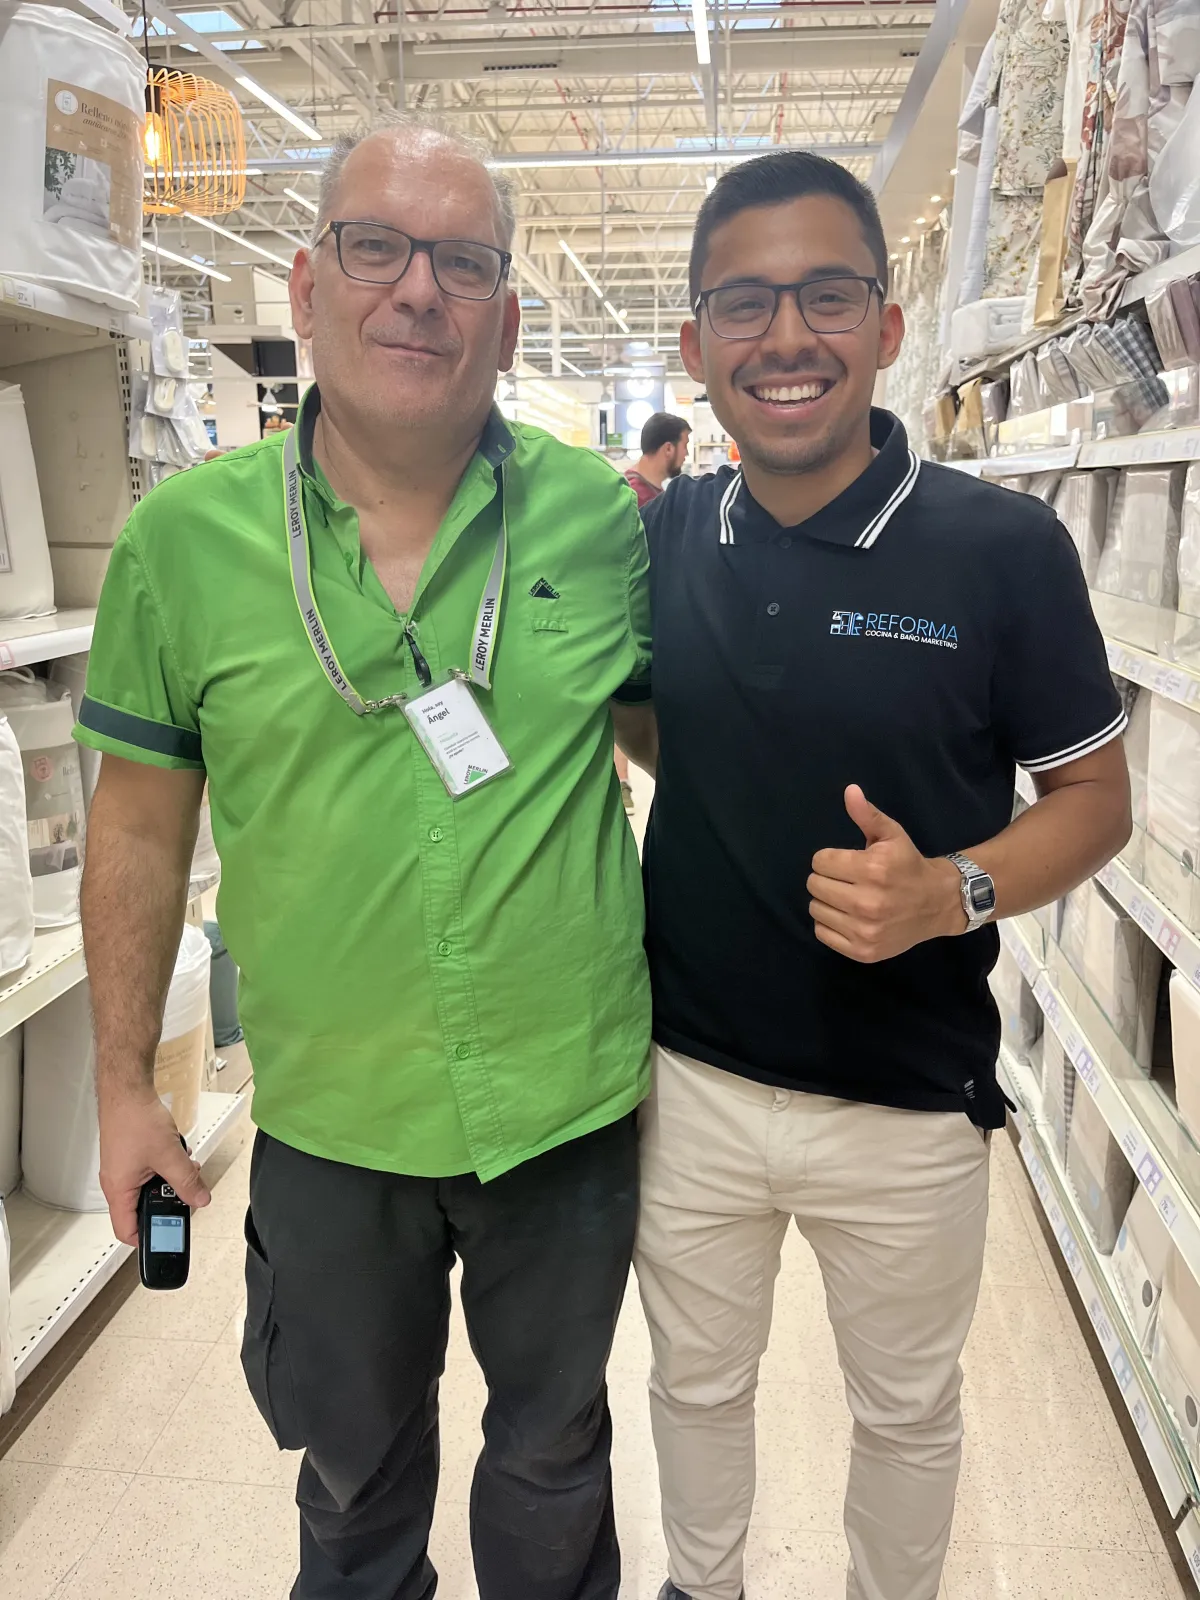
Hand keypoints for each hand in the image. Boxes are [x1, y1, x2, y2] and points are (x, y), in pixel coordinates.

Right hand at [98, 1087, 210, 1245]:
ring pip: (148, 1189)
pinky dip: (166, 1168)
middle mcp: (117, 1183)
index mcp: (119, 1190)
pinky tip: (179, 1158)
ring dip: (170, 1183)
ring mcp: (123, 1169)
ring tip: (187, 1173)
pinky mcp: (130, 1156)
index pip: (127, 1231)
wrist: (127, 1090)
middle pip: (141, 1210)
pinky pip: (149, 1172)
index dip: (147, 1239)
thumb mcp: (169, 1155)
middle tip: (186, 1200)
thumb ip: (187, 1181)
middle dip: (166, 1205)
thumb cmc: (135, 1119)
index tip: (167, 1240)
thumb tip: (200, 1199)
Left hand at [808, 786, 965, 963]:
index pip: (820, 861)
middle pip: (814, 885)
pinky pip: (822, 933)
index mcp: (873, 869)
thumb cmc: (909, 865)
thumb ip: (867, 815)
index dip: (830, 858)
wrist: (939, 903)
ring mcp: (865, 930)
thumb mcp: (892, 835)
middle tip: (846, 880)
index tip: (847, 862)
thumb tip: (850, 791)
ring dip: (827, 901)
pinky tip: (848, 916)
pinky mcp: (863, 951)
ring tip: (847, 897)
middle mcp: (868, 902)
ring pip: (815, 909)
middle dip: (826, 878)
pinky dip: (830, 923)